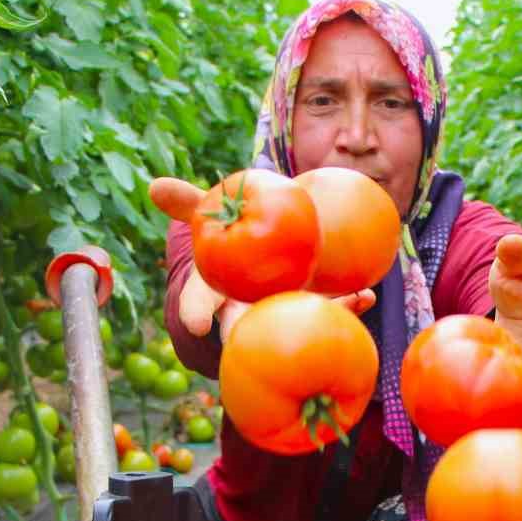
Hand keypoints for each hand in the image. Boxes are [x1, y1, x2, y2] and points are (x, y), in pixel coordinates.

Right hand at [147, 176, 376, 341]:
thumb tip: (154, 185)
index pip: (199, 305)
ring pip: (294, 322)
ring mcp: (280, 316)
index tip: (196, 324)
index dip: (195, 314)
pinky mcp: (310, 314)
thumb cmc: (233, 235)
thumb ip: (189, 204)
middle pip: (247, 329)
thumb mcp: (211, 217)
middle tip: (269, 333)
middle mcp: (246, 313)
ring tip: (342, 303)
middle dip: (257, 336)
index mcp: (216, 293)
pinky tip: (367, 294)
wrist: (270, 248)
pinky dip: (351, 306)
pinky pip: (330, 314)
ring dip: (319, 315)